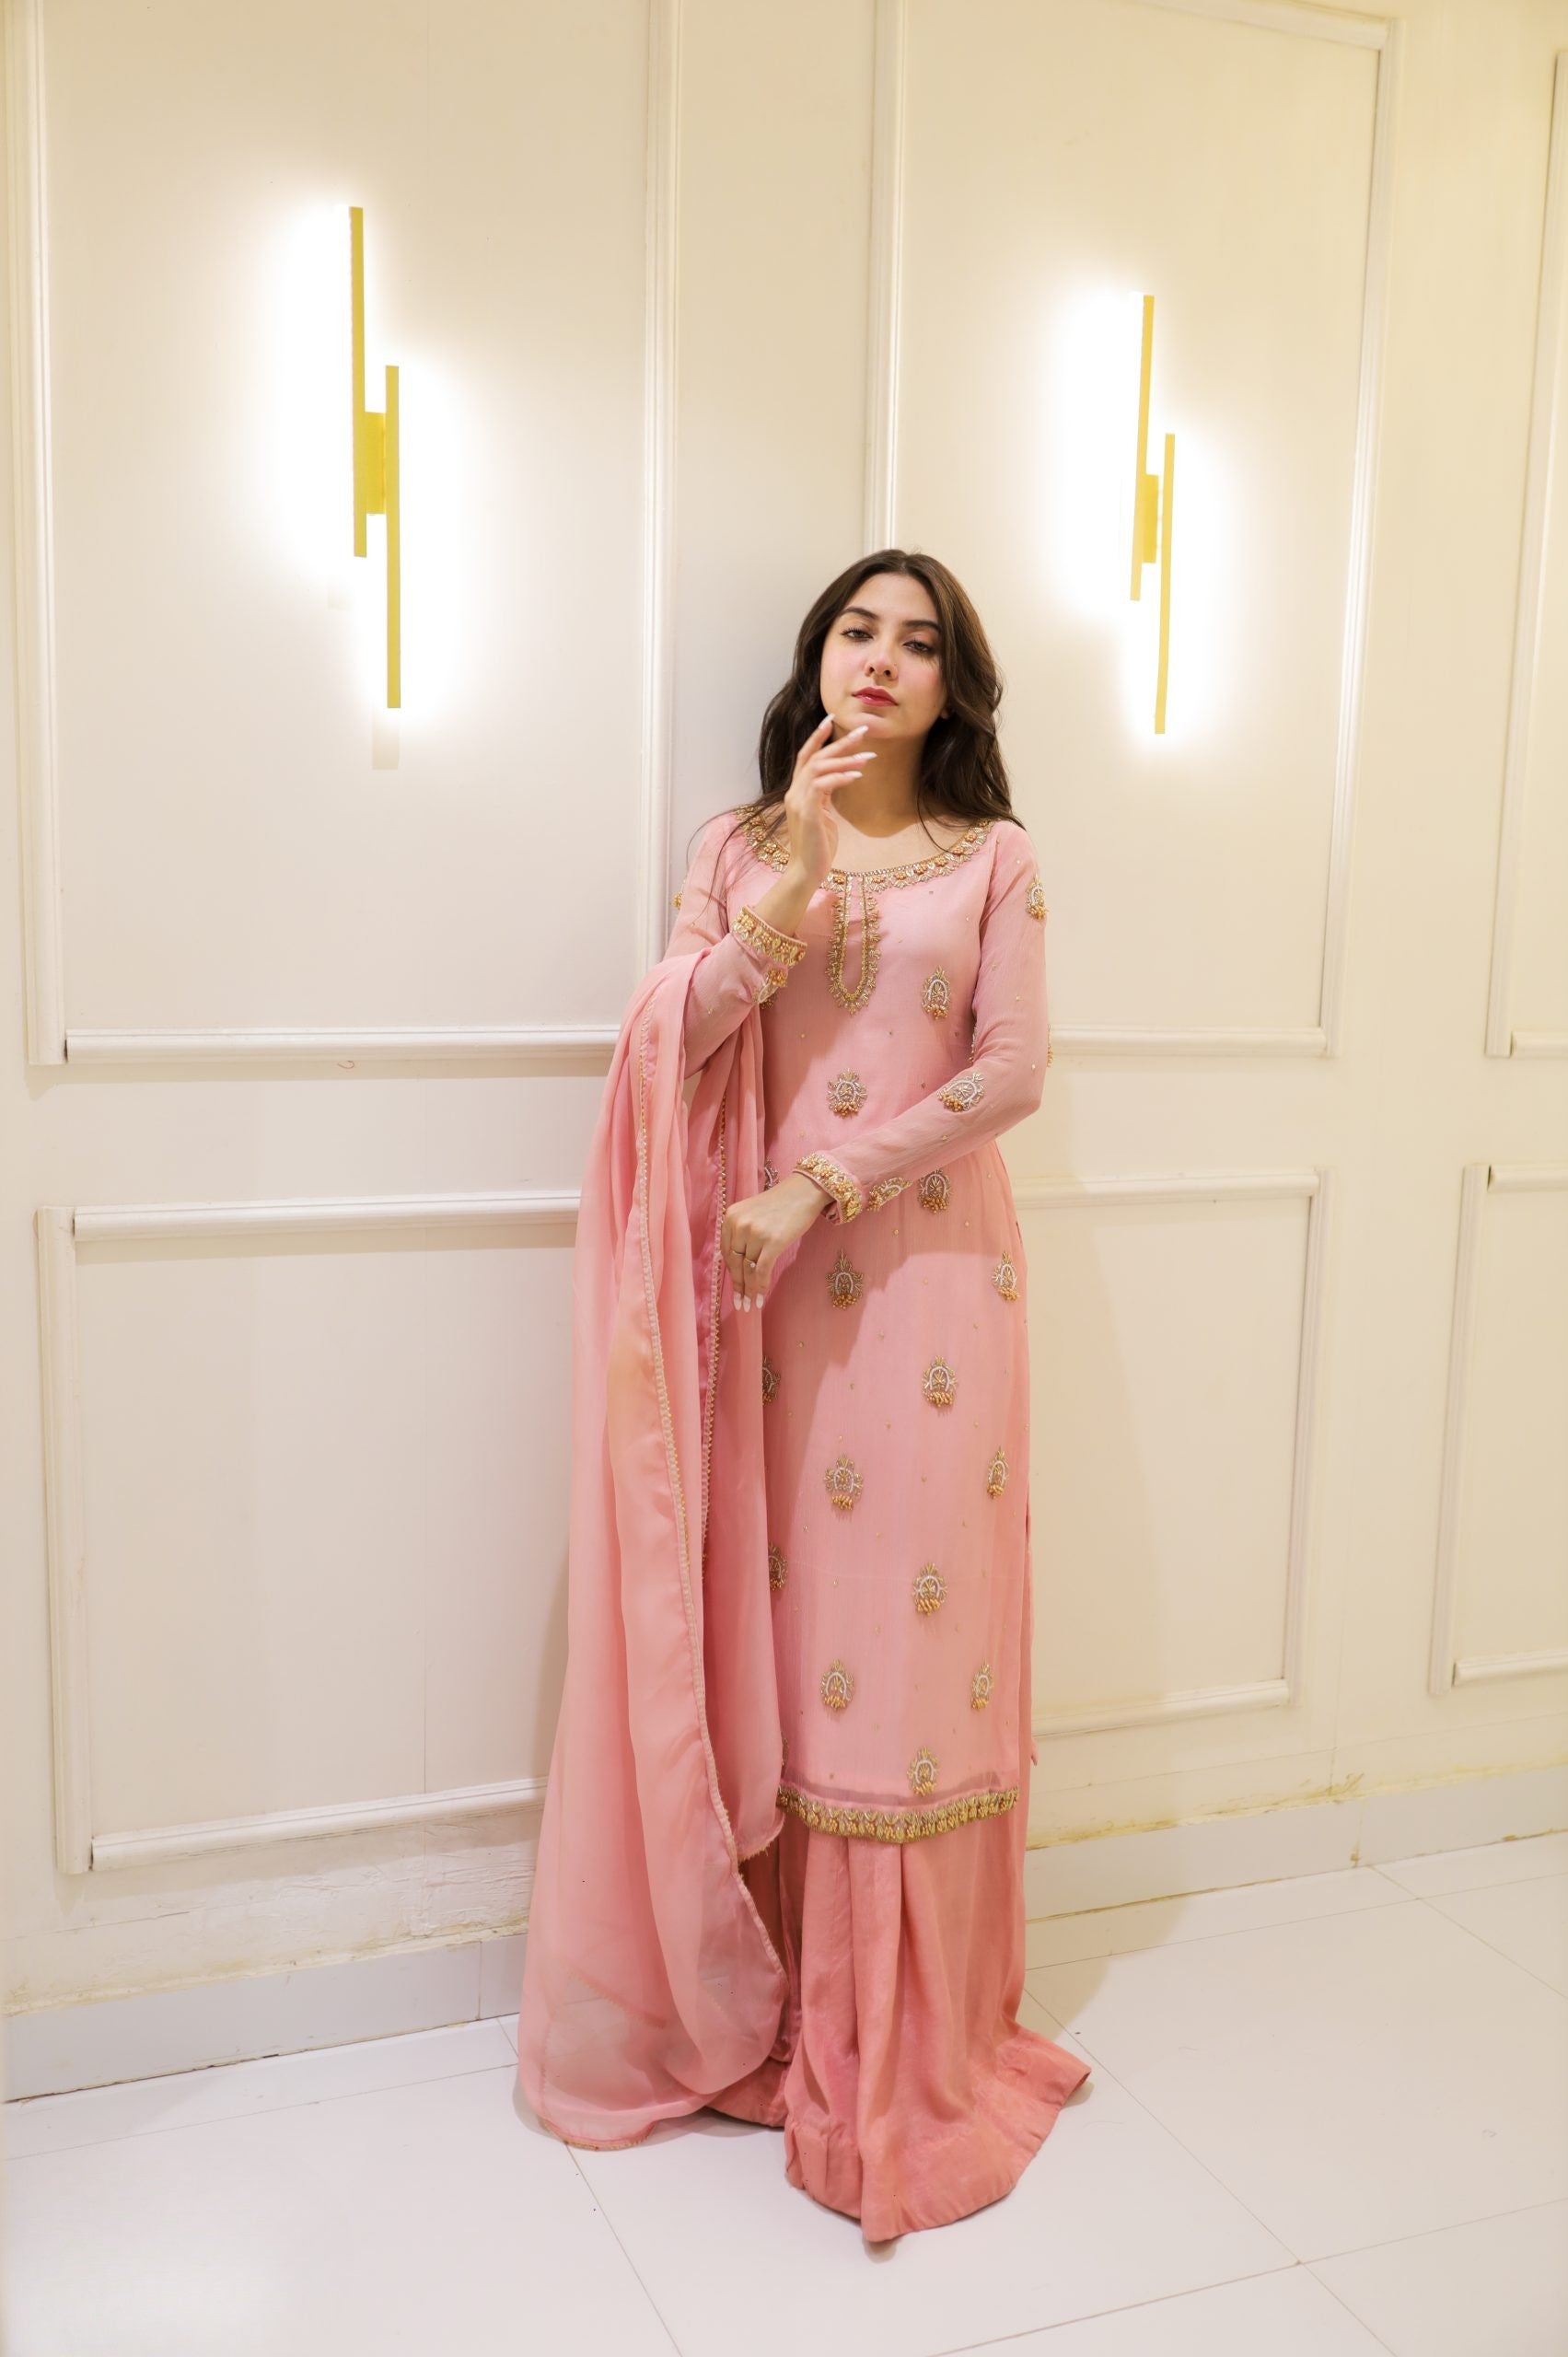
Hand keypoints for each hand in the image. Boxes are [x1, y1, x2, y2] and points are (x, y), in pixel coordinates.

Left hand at [722, 1173, 830, 1308]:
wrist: (804, 1192)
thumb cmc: (780, 1205)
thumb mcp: (752, 1214)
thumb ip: (742, 1234)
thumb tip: (738, 1265)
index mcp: (731, 1217)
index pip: (728, 1252)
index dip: (732, 1274)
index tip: (735, 1288)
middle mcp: (739, 1224)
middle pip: (736, 1263)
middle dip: (738, 1286)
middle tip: (741, 1304)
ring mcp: (755, 1233)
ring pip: (748, 1269)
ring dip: (749, 1290)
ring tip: (750, 1305)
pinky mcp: (772, 1242)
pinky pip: (761, 1270)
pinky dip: (760, 1287)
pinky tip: (760, 1299)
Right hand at [780, 714, 874, 886]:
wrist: (806, 871)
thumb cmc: (818, 846)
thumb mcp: (822, 815)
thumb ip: (825, 796)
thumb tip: (839, 779)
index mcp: (797, 792)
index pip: (805, 757)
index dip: (817, 737)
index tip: (832, 719)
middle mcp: (794, 793)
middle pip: (815, 757)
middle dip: (840, 742)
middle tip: (863, 730)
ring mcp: (798, 802)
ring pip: (819, 768)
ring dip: (845, 759)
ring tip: (869, 757)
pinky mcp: (807, 812)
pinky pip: (823, 786)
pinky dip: (840, 777)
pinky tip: (858, 775)